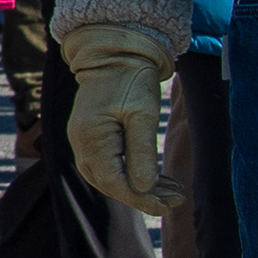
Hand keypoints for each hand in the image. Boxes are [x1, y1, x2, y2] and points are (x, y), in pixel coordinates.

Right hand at [57, 20, 179, 214]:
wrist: (113, 53)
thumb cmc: (130, 79)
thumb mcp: (144, 114)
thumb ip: (142, 152)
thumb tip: (142, 187)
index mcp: (91, 137)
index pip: (114, 181)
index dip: (142, 198)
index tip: (169, 204)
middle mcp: (80, 142)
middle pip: (109, 184)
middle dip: (143, 196)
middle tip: (176, 199)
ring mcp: (82, 139)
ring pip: (107, 177)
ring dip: (138, 187)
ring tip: (170, 190)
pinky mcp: (90, 136)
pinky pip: (107, 165)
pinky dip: (130, 174)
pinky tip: (153, 177)